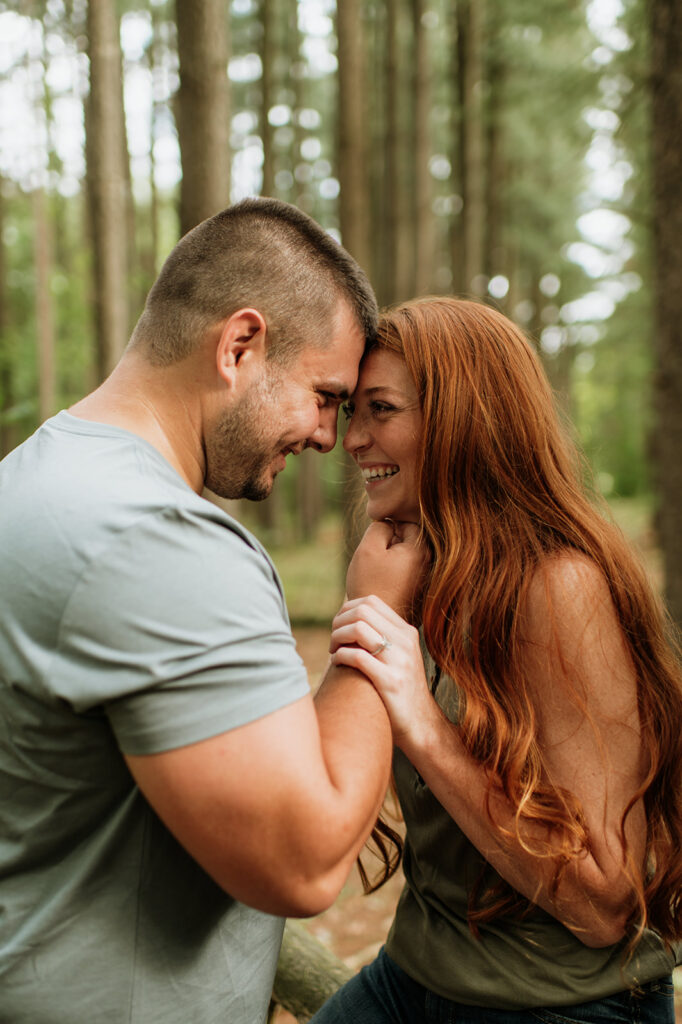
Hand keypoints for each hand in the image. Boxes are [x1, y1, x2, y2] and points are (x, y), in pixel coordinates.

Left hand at [329, 595, 439, 748]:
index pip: (371, 601)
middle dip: (339, 622)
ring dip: (337, 637)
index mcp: (407, 632)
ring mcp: (400, 661)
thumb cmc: (401, 691)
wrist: (421, 726)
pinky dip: (340, 656)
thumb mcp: (399, 657)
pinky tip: (337, 664)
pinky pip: (357, 656)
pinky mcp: (391, 681)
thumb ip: (382, 638)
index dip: (347, 609)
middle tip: (333, 640)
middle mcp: (406, 642)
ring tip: (333, 651)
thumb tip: (349, 620)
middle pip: (362, 611)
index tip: (338, 627)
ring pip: (358, 629)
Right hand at [345, 521, 427, 621]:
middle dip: (393, 545)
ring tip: (381, 575)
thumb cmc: (370, 586)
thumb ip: (380, 527)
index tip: (377, 546)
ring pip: (409, 557)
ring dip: (395, 560)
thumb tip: (389, 522)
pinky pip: (410, 574)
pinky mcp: (423, 592)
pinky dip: (399, 576)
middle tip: (378, 562)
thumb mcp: (368, 549)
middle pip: (411, 540)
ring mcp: (428, 579)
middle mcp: (430, 563)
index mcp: (420, 549)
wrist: (376, 625)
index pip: (408, 523)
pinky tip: (387, 587)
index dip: (389, 530)